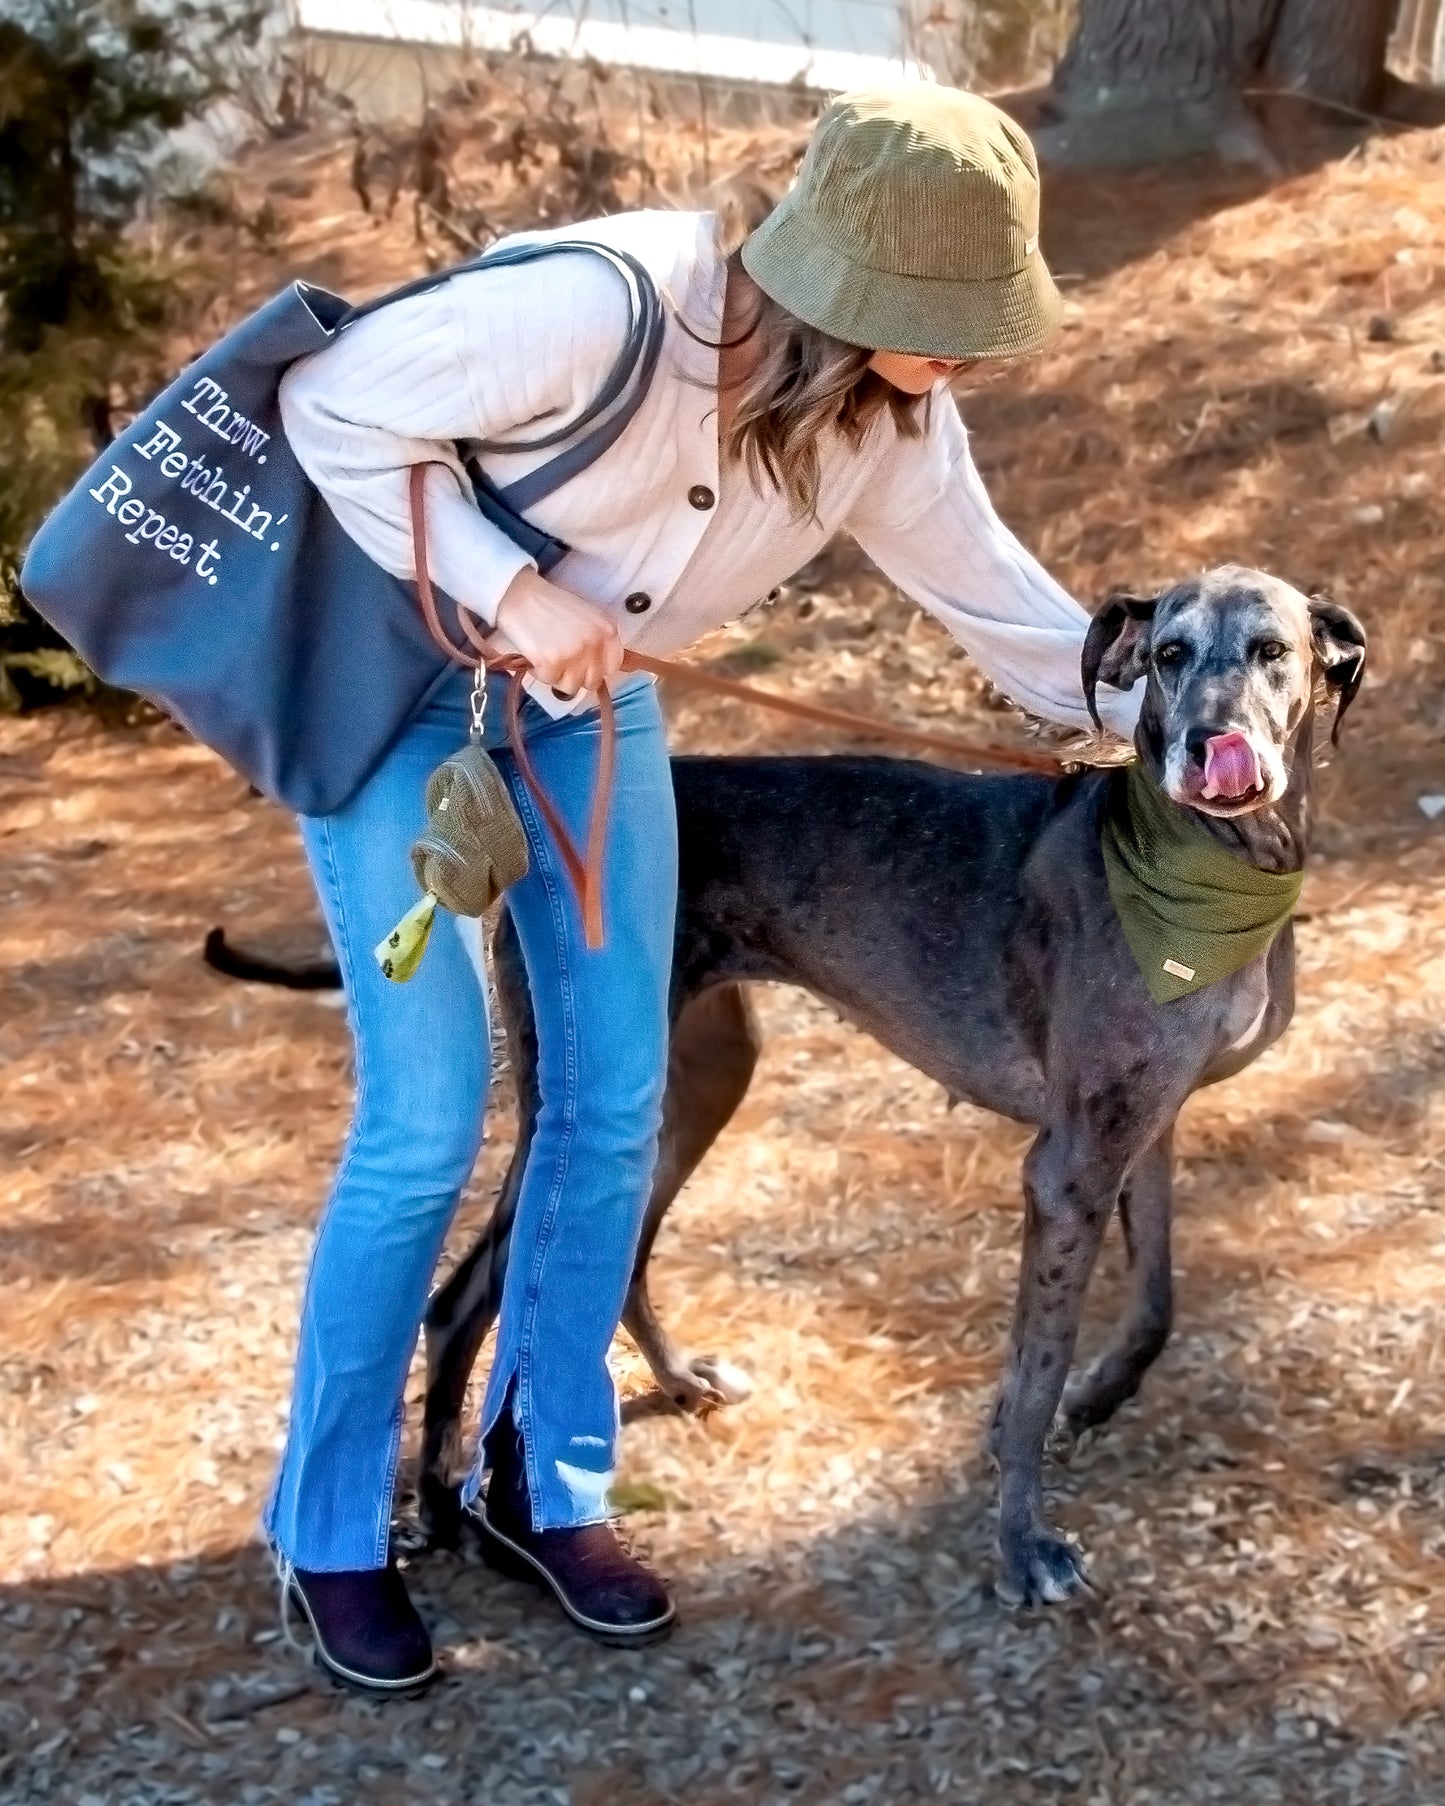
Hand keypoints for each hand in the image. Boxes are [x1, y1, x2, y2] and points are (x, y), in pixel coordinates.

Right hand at [494, 568, 624, 694]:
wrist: (519, 593)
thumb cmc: (550, 605)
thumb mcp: (587, 617)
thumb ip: (600, 641)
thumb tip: (615, 669)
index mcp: (607, 630)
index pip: (612, 667)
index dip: (595, 668)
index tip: (582, 663)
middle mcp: (595, 642)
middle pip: (592, 681)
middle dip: (575, 674)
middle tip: (560, 659)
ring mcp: (574, 653)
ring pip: (571, 686)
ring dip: (557, 675)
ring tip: (547, 655)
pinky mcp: (551, 662)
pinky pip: (549, 681)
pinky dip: (539, 672)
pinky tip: (535, 654)